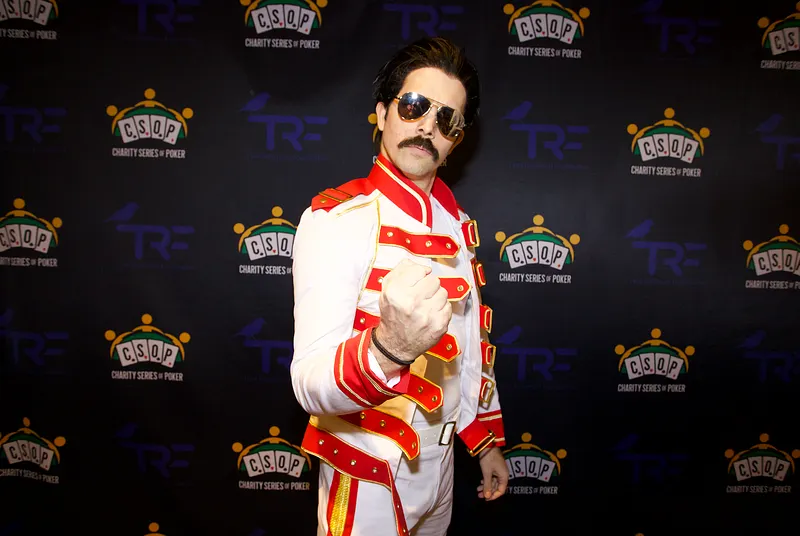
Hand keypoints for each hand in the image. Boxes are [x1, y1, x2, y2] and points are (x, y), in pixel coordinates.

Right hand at [372, 259, 451, 373]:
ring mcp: (427, 315)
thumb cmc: (393, 314)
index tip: (415, 282)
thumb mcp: (386, 290)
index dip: (418, 274)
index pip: (419, 270)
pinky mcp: (439, 325)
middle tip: (421, 295)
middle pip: (434, 280)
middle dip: (428, 286)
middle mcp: (411, 303)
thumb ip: (401, 271)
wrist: (395, 344)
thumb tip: (423, 266)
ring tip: (426, 305)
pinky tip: (431, 314)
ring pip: (443, 292)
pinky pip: (448, 306)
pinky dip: (441, 309)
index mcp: (396, 292)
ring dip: (436, 297)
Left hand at [476, 447, 507, 500]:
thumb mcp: (487, 473)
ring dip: (486, 486)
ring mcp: (499, 471)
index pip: (501, 491)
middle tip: (479, 495)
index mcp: (504, 477)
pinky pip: (491, 478)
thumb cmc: (488, 459)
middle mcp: (503, 475)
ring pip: (493, 483)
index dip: (494, 496)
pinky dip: (486, 481)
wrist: (488, 445)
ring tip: (477, 490)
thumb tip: (487, 496)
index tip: (486, 499)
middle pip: (497, 487)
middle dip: (488, 492)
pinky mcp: (495, 468)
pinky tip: (480, 483)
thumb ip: (487, 485)